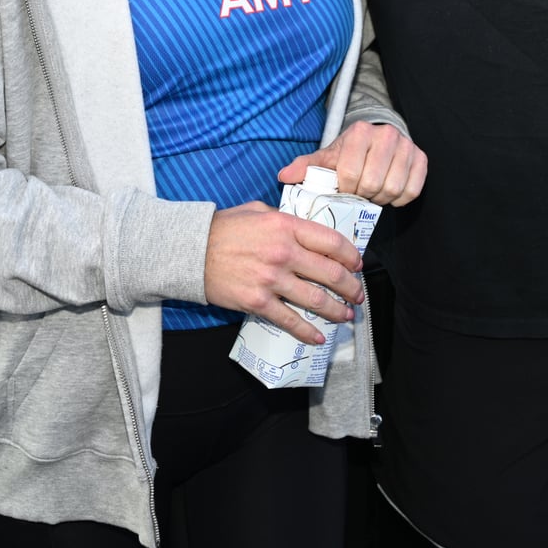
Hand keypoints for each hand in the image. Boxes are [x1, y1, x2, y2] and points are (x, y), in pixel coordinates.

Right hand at [204, 201, 364, 345]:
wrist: (190, 250)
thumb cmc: (222, 228)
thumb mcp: (257, 210)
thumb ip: (284, 219)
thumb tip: (304, 230)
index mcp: (286, 226)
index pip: (331, 241)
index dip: (350, 255)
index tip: (357, 264)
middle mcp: (284, 252)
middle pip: (330, 273)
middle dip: (350, 287)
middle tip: (357, 294)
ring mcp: (271, 279)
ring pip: (316, 299)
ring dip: (336, 310)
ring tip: (346, 315)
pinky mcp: (257, 301)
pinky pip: (289, 320)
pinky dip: (307, 332)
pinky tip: (317, 337)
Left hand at [278, 122, 427, 205]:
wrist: (376, 140)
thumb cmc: (350, 153)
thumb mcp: (328, 157)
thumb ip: (306, 166)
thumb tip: (284, 176)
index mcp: (360, 132)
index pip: (350, 173)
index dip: (345, 189)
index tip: (343, 189)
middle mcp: (386, 134)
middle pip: (372, 183)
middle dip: (362, 195)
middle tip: (358, 193)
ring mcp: (407, 146)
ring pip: (393, 189)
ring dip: (380, 198)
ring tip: (372, 193)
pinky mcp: (422, 158)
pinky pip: (412, 191)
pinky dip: (399, 199)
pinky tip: (389, 193)